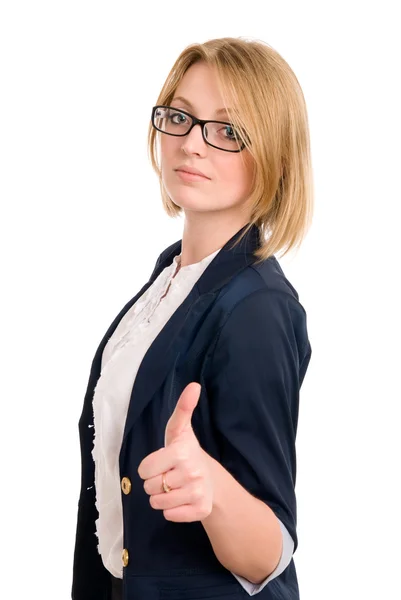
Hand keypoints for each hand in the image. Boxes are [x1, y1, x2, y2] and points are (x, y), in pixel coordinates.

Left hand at [137, 382, 214, 521]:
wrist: (212, 479)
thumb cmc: (187, 453)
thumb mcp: (180, 431)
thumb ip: (183, 408)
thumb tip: (194, 385)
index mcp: (181, 452)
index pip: (143, 469)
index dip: (149, 467)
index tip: (162, 462)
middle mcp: (191, 472)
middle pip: (149, 487)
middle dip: (155, 483)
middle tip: (170, 475)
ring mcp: (197, 492)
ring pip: (157, 504)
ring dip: (161, 498)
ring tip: (174, 487)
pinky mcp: (201, 510)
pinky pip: (169, 516)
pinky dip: (172, 511)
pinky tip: (182, 500)